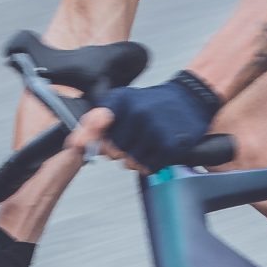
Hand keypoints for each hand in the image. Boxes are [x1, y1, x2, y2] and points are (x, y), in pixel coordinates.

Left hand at [75, 71, 220, 171]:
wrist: (189, 99)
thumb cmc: (152, 104)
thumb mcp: (122, 102)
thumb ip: (95, 120)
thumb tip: (77, 142)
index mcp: (123, 100)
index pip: (96, 124)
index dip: (89, 138)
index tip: (84, 144)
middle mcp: (138, 112)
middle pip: (112, 151)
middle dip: (118, 151)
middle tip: (131, 140)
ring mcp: (155, 129)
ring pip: (130, 162)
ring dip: (134, 160)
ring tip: (144, 144)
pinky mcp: (170, 145)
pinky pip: (149, 167)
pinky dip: (150, 164)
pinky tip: (155, 151)